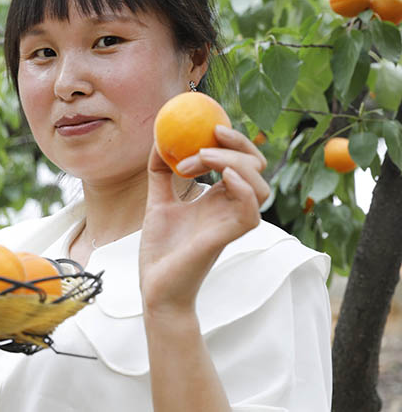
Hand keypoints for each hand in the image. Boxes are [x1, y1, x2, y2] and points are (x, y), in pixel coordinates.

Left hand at [139, 124, 269, 315]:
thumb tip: (157, 139)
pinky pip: (251, 211)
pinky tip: (223, 176)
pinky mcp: (226, 238)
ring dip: (234, 162)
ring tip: (200, 157)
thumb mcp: (157, 202)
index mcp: (217, 199)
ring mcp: (231, 223)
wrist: (155, 287)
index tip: (204, 129)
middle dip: (239, 144)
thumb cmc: (160, 250)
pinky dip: (243, 188)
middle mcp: (230, 208)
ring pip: (260, 185)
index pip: (239, 162)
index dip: (229, 141)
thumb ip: (160, 173)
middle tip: (212, 133)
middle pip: (255, 167)